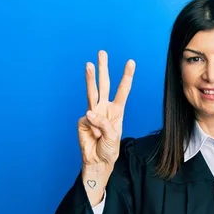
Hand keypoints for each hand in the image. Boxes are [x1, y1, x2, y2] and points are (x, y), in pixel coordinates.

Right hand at [78, 50, 134, 167]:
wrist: (97, 161)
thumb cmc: (109, 149)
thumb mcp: (113, 136)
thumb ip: (102, 123)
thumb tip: (88, 112)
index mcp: (117, 110)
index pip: (122, 90)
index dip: (126, 76)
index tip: (130, 62)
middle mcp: (104, 108)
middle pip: (104, 85)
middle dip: (103, 69)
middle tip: (102, 52)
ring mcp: (93, 113)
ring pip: (91, 92)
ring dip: (90, 78)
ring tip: (89, 64)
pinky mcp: (82, 121)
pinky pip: (87, 120)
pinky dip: (92, 129)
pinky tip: (93, 136)